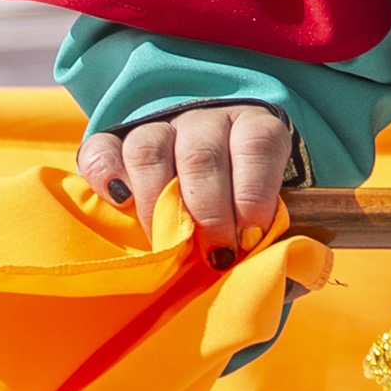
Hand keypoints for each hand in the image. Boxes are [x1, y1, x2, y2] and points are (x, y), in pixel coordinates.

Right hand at [77, 101, 297, 246]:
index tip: (253, 235)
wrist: (209, 193)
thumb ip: (281, 243)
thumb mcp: (273, 223)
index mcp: (253, 128)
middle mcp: (205, 120)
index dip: (254, 191)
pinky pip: (103, 148)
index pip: (257, 143)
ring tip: (167, 244)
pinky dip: (106, 174)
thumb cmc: (246, 216)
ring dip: (158, 203)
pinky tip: (119, 203)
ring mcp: (159, 128)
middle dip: (208, 211)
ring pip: (150, 149)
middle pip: (201, 153)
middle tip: (213, 255)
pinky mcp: (117, 142)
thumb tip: (286, 269)